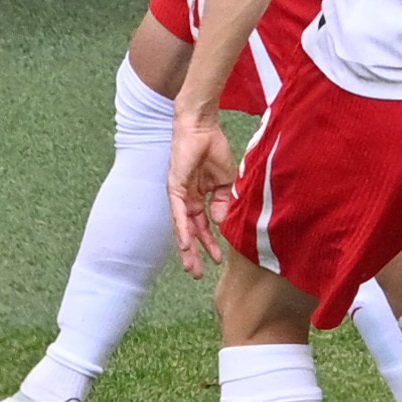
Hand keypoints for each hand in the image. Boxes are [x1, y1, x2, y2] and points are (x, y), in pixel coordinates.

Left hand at [167, 104, 239, 274]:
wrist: (204, 127)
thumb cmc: (214, 148)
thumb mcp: (226, 181)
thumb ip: (224, 201)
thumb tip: (222, 222)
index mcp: (199, 197)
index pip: (203, 226)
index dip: (209, 243)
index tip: (217, 260)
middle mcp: (187, 199)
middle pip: (190, 232)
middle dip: (194, 253)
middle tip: (197, 274)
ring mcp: (180, 194)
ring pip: (182, 227)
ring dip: (187, 248)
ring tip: (191, 267)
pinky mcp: (175, 187)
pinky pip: (178, 212)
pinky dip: (181, 229)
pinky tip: (185, 244)